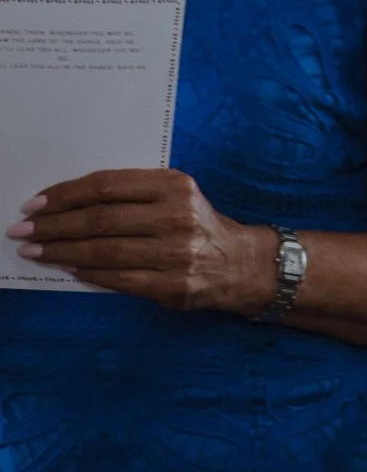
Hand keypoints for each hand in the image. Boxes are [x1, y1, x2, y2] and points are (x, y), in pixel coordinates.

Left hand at [5, 169, 276, 314]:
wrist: (238, 263)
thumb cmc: (197, 224)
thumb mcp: (176, 195)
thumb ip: (134, 193)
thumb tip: (70, 203)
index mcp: (174, 185)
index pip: (107, 186)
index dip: (66, 195)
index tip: (36, 204)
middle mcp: (176, 216)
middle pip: (100, 219)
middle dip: (54, 225)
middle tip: (22, 230)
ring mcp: (175, 253)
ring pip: (104, 251)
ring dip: (62, 252)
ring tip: (35, 251)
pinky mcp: (171, 286)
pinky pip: (118, 279)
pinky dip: (88, 273)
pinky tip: (68, 268)